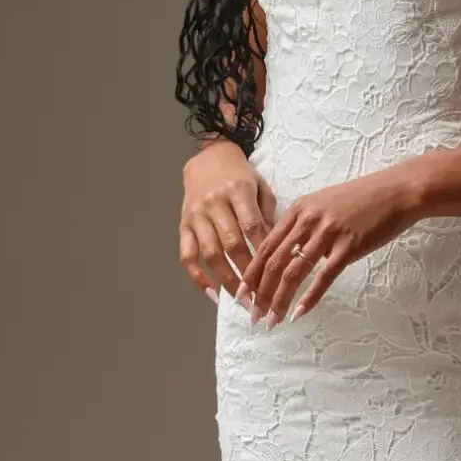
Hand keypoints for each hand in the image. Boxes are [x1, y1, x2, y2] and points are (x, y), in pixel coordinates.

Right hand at [179, 138, 275, 300]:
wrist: (208, 159)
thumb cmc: (241, 177)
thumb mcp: (261, 188)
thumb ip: (268, 216)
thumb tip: (277, 250)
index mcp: (238, 191)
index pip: (252, 227)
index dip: (263, 253)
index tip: (276, 276)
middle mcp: (214, 204)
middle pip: (232, 244)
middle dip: (247, 274)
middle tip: (263, 297)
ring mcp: (196, 216)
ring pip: (211, 253)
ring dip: (227, 280)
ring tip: (242, 301)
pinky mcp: (183, 226)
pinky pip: (187, 255)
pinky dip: (197, 277)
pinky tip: (212, 293)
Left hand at [241, 165, 425, 323]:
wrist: (397, 191)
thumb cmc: (364, 199)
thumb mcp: (324, 205)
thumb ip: (304, 225)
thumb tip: (290, 252)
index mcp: (298, 210)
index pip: (265, 246)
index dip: (250, 273)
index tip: (241, 295)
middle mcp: (308, 220)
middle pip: (273, 262)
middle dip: (259, 292)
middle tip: (253, 315)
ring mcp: (328, 233)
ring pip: (293, 272)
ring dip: (279, 299)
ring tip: (272, 320)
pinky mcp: (349, 246)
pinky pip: (324, 276)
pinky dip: (309, 297)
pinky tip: (300, 313)